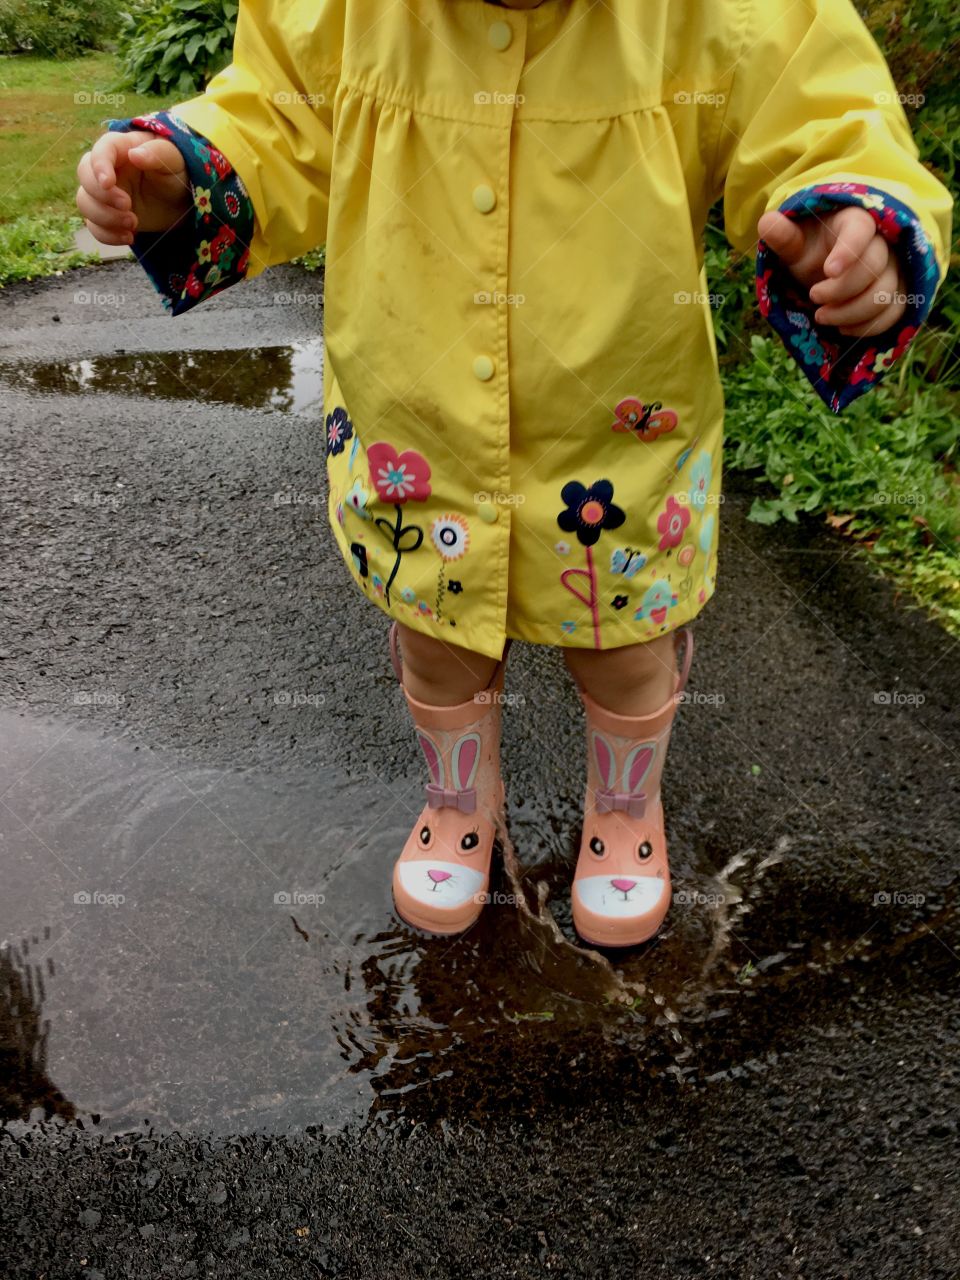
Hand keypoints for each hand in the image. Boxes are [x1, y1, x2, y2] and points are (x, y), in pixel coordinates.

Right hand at [76, 130, 191, 244]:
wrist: (180, 202)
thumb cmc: (176, 173)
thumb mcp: (174, 160)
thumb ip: (158, 153)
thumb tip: (135, 155)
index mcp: (122, 148)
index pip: (101, 149)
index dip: (99, 165)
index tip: (108, 183)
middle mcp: (107, 168)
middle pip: (84, 175)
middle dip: (103, 195)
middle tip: (128, 206)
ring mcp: (104, 193)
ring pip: (85, 202)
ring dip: (105, 217)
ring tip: (134, 224)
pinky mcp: (107, 215)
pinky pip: (94, 226)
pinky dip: (107, 235)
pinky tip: (129, 237)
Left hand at [757, 205, 906, 336]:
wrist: (827, 267)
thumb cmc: (812, 250)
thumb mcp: (795, 244)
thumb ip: (784, 236)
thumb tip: (765, 222)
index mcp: (855, 221)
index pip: (861, 230)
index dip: (848, 251)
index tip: (828, 270)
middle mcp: (882, 242)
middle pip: (875, 266)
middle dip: (841, 290)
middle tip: (813, 297)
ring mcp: (895, 268)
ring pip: (886, 293)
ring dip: (851, 313)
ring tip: (821, 316)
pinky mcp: (898, 292)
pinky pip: (894, 312)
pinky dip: (868, 327)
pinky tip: (842, 328)